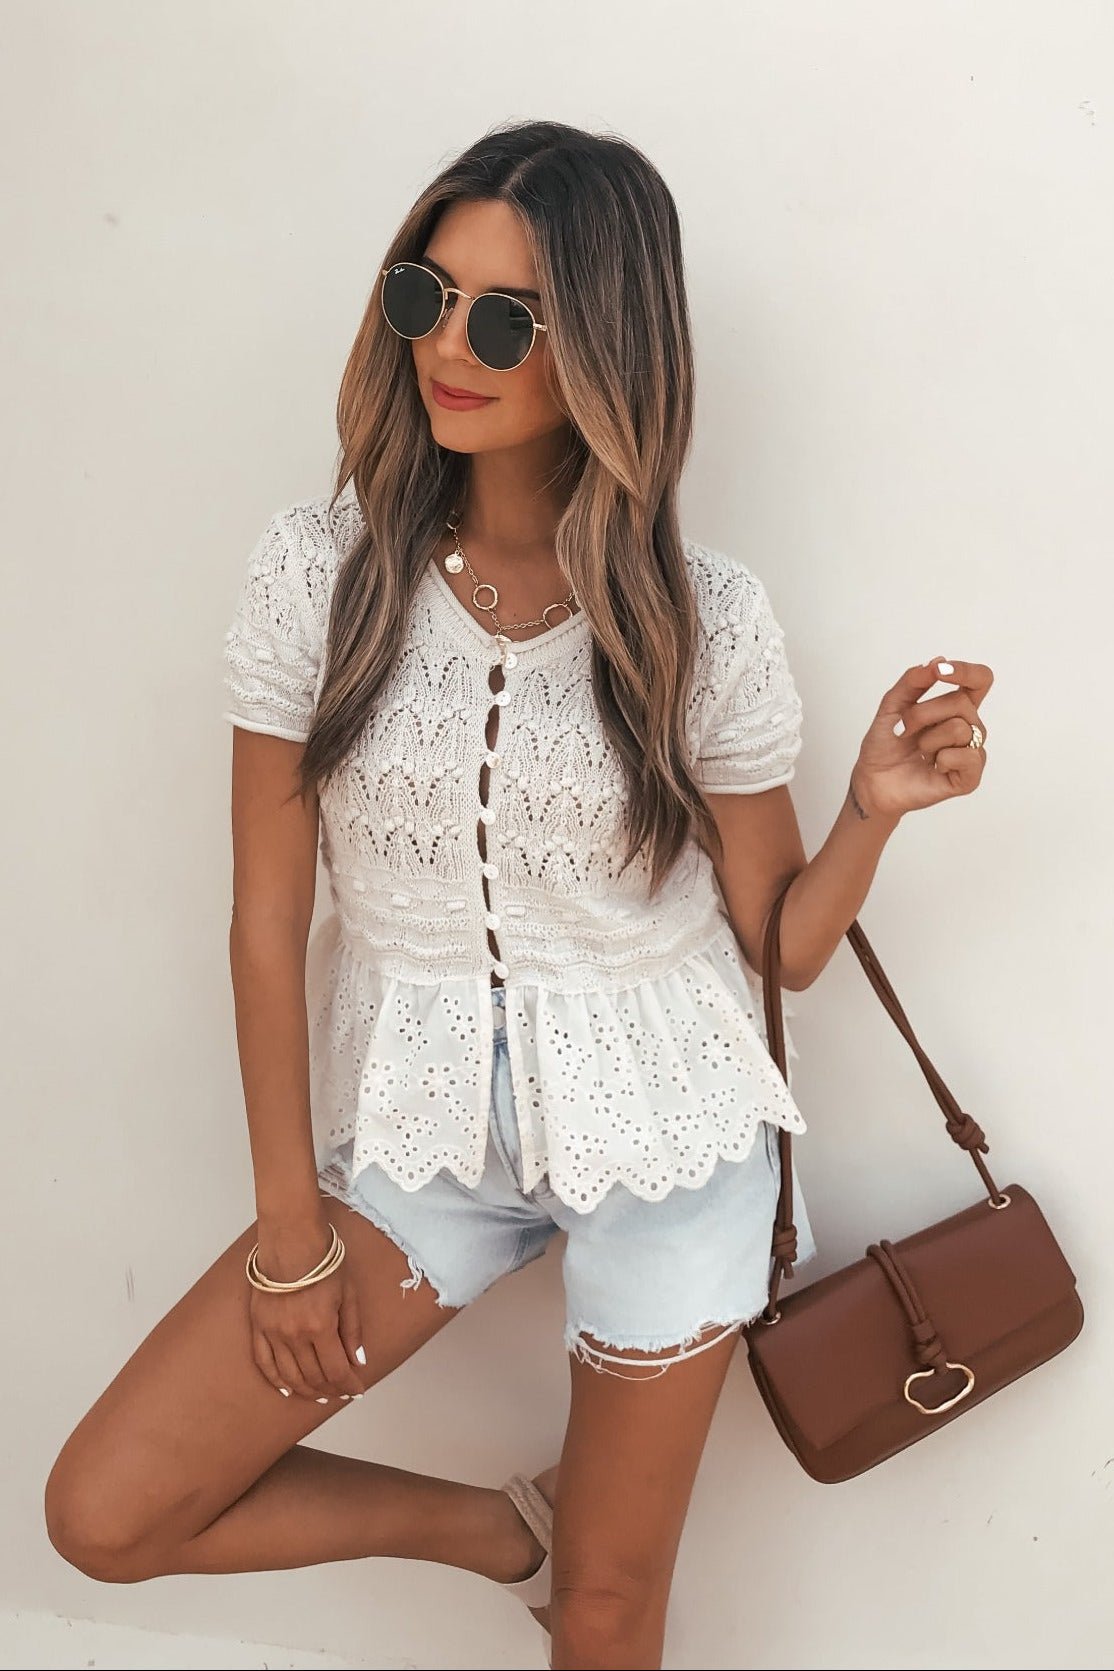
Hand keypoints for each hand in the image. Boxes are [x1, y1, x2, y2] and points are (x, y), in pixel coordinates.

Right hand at [249, 1216, 366, 1403]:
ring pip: (289, 1376)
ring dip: (306, 1390)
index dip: (348, 1385)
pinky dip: (276, 1381)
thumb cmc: (324, 1260)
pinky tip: (287, 1390)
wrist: (291, 1238)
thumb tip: (357, 1362)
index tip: (357, 1389)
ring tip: (319, 1395)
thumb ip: (353, 1331)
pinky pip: (264, 1362)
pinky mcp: (257, 1325)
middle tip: (341, 1392)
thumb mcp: (348, 1294)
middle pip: (313, 1376)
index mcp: (320, 1326)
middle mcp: (294, 1334)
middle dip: (331, 1389)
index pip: (336, 1370)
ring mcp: (273, 1331)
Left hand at [852, 657, 992, 818]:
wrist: (872, 780)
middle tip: (905, 729)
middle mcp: (969, 727)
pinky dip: (943, 759)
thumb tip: (938, 661)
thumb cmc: (885, 744)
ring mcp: (970, 752)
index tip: (940, 671)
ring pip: (961, 728)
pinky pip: (968, 757)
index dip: (966, 671)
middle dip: (923, 713)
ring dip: (928, 739)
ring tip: (919, 751)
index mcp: (955, 707)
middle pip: (961, 702)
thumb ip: (913, 681)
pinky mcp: (969, 778)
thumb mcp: (892, 705)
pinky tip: (933, 766)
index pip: (979, 681)